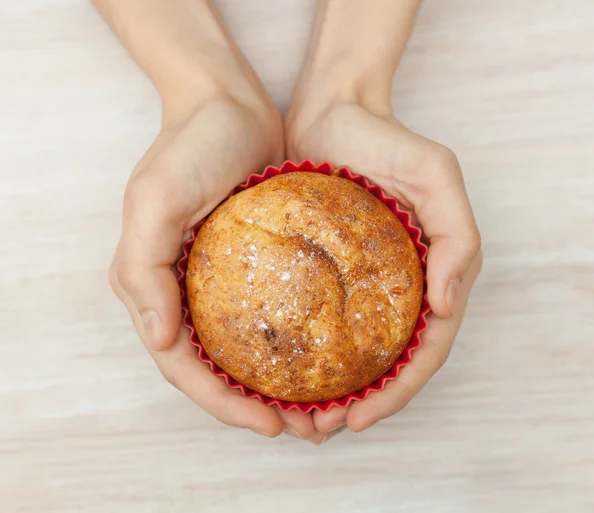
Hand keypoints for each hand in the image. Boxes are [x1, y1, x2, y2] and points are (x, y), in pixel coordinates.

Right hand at [97, 0, 321, 438]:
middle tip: (306, 426)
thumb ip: (143, 270)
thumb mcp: (156, 198)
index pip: (185, 367)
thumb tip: (160, 340)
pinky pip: (272, 316)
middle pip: (217, 370)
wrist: (228, 104)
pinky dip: (294, 344)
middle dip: (254, 406)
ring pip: (247, 352)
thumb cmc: (190, 146)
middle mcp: (185, 293)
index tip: (271, 423)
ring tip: (321, 406)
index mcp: (155, 288)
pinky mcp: (256, 265)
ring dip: (278, 385)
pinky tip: (326, 357)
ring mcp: (220, 281)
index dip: (223, 404)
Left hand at [286, 101, 481, 433]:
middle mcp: (397, 287)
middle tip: (322, 427)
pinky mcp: (323, 273)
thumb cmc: (385, 140)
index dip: (399, 391)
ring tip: (298, 417)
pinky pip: (315, 322)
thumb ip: (458, 237)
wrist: (332, 111)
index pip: (424, 350)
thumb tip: (446, 307)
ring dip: (329, 391)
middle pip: (387, 364)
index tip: (361, 417)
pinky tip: (276, 372)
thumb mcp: (436, 175)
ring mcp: (360, 283)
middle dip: (362, 404)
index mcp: (430, 276)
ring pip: (350, 353)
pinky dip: (304, 355)